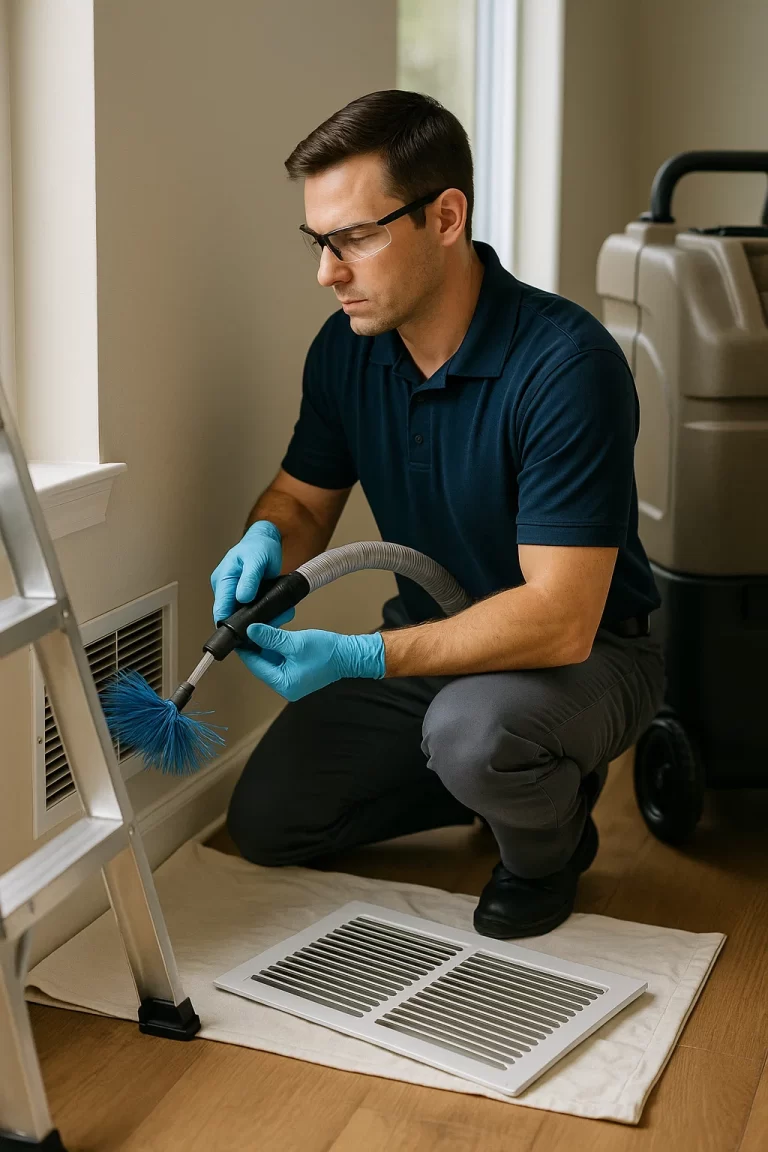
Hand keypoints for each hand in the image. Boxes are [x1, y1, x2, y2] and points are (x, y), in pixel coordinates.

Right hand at [211, 521, 294, 627]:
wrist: (266, 541)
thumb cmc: (259, 546)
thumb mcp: (256, 560)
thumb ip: (249, 579)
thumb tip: (242, 598)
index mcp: (223, 580)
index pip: (220, 608)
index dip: (229, 624)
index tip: (242, 634)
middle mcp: (225, 589)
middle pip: (231, 615)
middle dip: (247, 623)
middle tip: (266, 627)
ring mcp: (235, 594)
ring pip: (242, 615)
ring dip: (258, 619)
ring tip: (275, 618)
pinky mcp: (245, 597)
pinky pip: (251, 610)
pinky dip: (263, 613)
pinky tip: (275, 614)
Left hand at [239, 623, 385, 701]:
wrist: (350, 655)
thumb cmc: (327, 652)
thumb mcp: (295, 642)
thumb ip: (270, 638)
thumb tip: (250, 631)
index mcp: (283, 684)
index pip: (255, 666)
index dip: (245, 649)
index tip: (236, 635)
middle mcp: (285, 686)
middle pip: (261, 664)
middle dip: (255, 646)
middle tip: (247, 628)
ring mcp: (291, 681)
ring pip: (270, 661)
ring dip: (265, 646)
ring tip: (258, 628)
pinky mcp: (297, 674)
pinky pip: (280, 661)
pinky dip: (276, 649)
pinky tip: (272, 635)